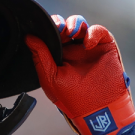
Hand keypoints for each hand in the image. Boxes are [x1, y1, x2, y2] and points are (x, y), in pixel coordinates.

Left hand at [25, 15, 134, 134]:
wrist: (99, 110)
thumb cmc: (74, 100)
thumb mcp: (51, 79)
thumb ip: (40, 57)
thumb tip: (29, 38)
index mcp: (58, 57)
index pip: (51, 36)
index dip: (48, 29)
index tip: (44, 29)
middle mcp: (72, 50)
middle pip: (64, 26)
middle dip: (60, 23)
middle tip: (59, 29)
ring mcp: (89, 48)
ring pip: (80, 25)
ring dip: (74, 23)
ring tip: (70, 32)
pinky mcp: (105, 47)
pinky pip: (99, 31)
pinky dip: (92, 33)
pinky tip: (87, 44)